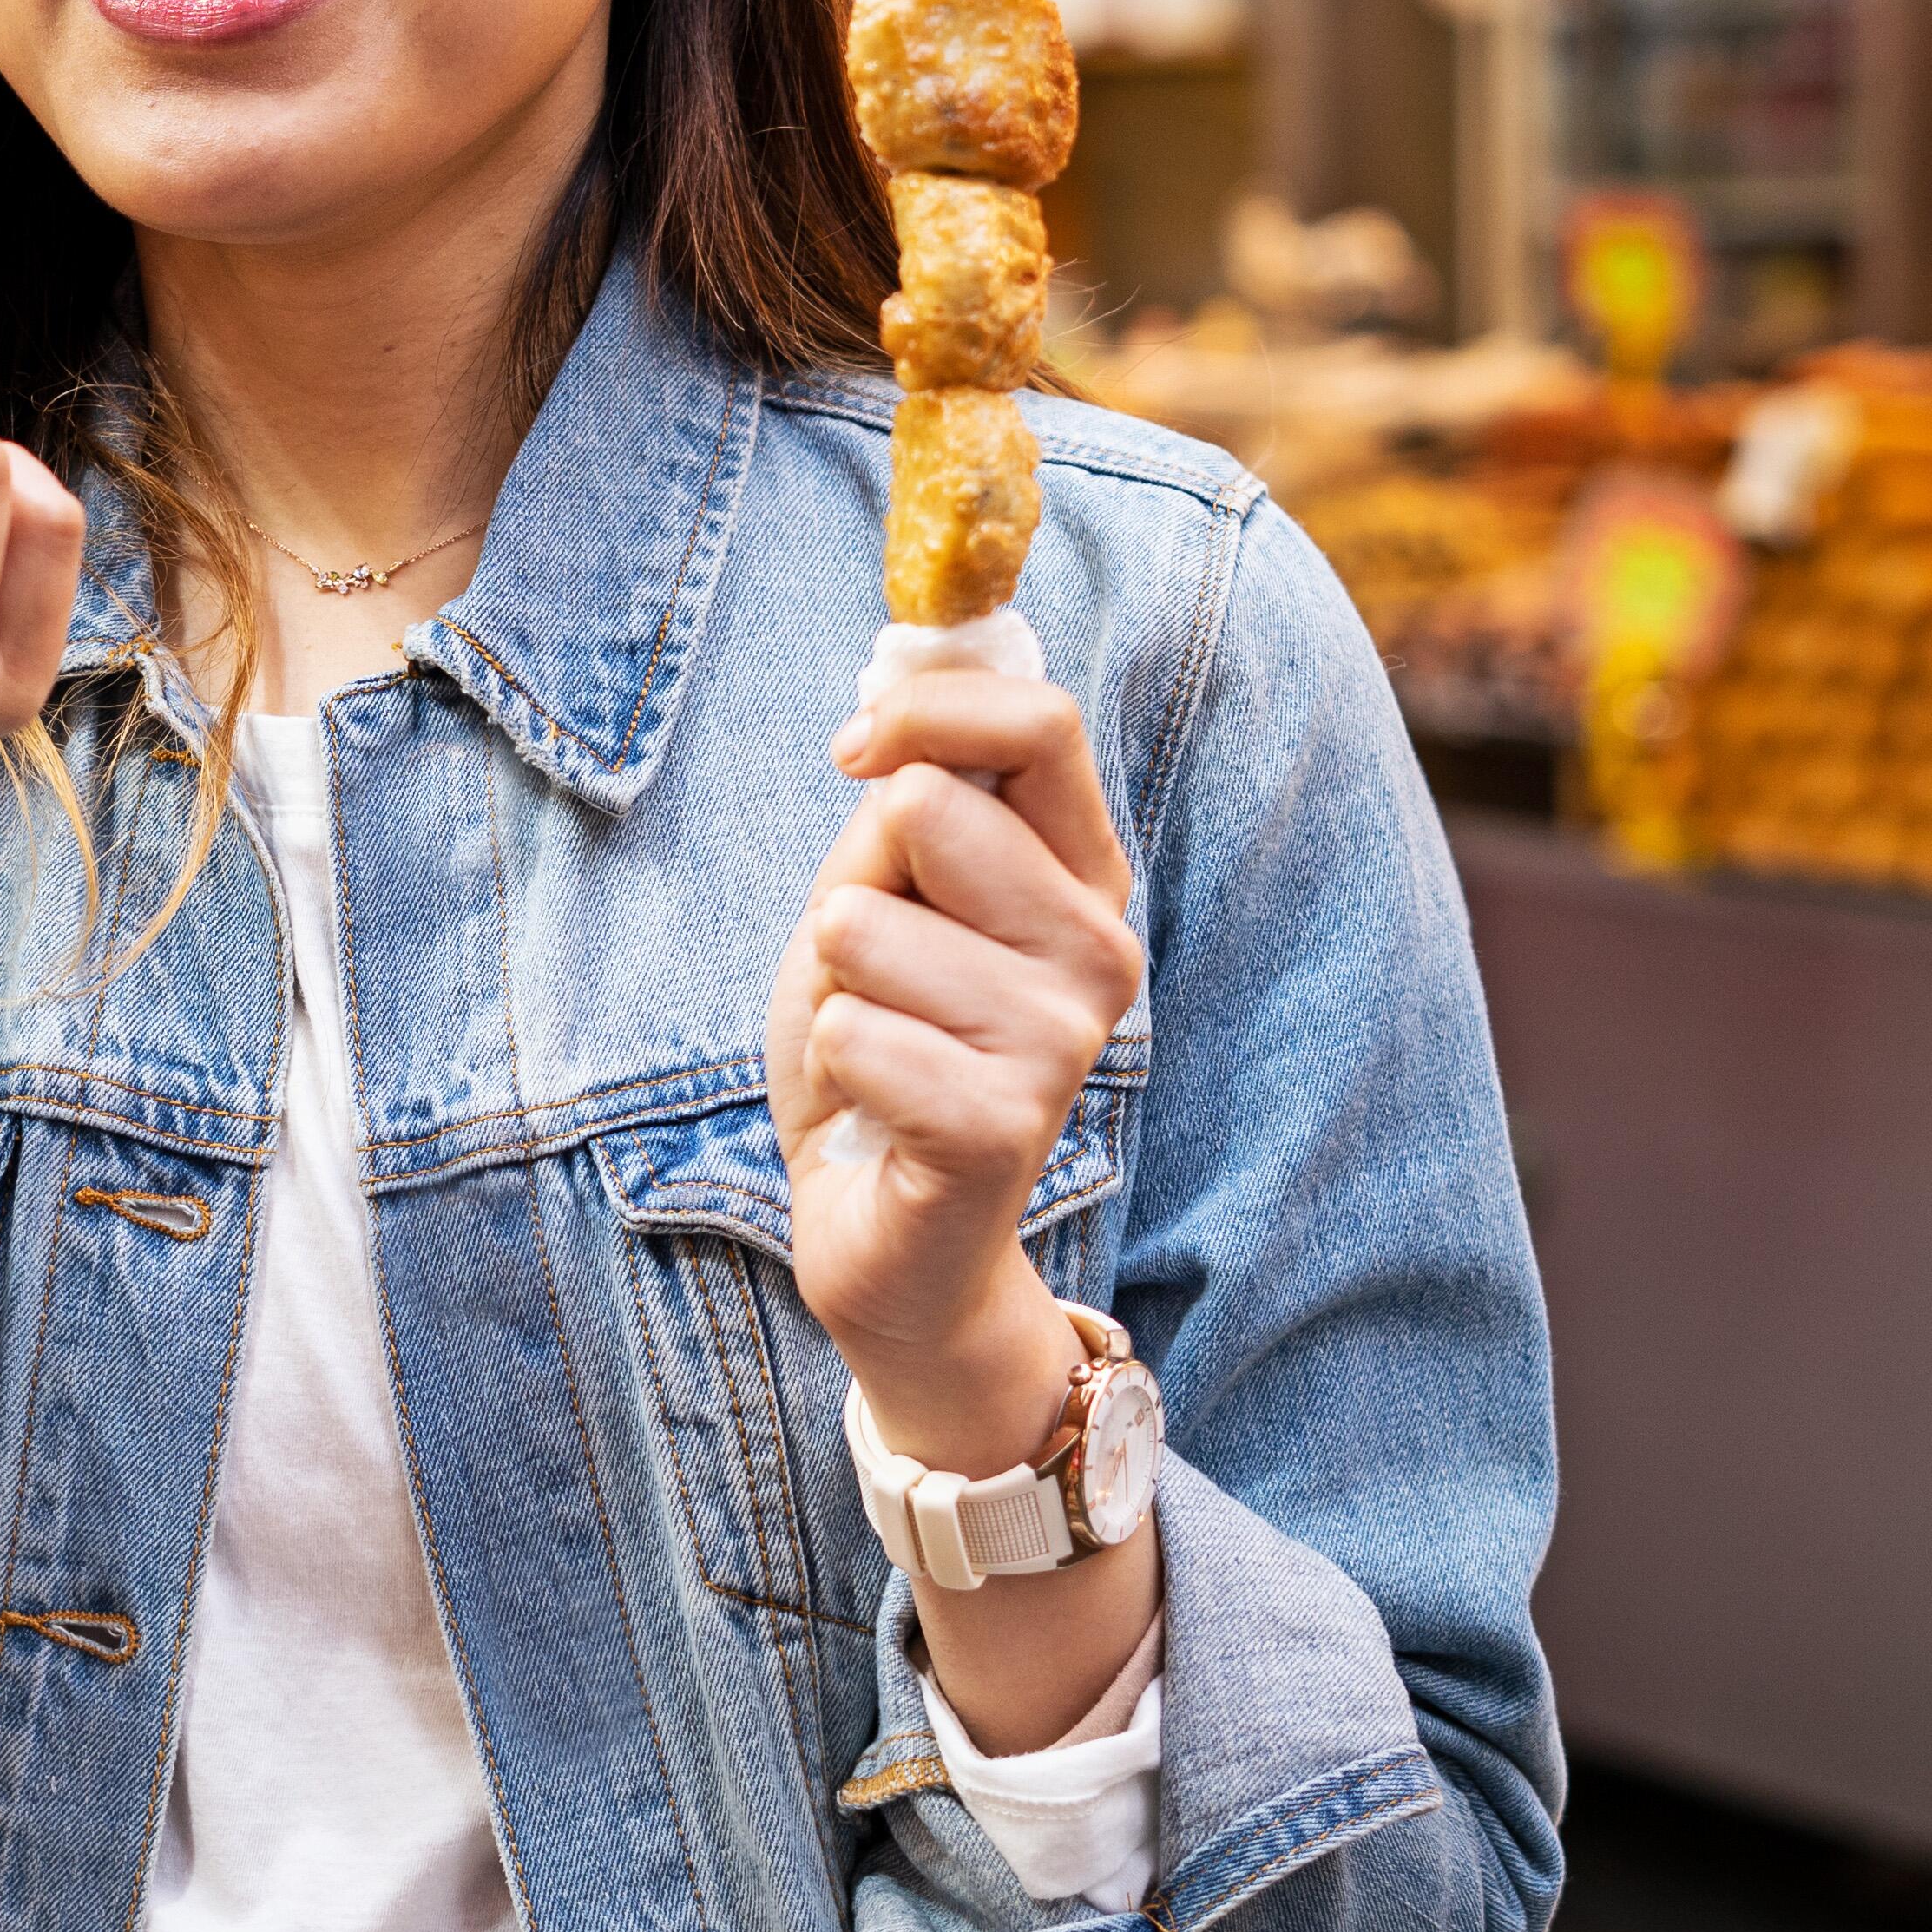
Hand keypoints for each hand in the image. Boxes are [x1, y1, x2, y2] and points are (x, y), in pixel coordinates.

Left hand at [768, 666, 1145, 1472]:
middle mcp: (1100, 950)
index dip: (927, 710)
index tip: (854, 753)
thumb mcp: (880, 902)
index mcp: (1081, 876)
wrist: (889, 1236)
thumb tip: (901, 694)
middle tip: (874, 973)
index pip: (1043, 723)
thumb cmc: (883, 1048)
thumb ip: (906, 803)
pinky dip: (831, 1063)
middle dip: (851, 885)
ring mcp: (1062, 1042)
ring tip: (878, 1046)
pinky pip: (850, 1032)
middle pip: (935, 808)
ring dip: (833, 988)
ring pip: (865, 927)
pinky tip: (878, 1112)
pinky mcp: (1004, 1127)